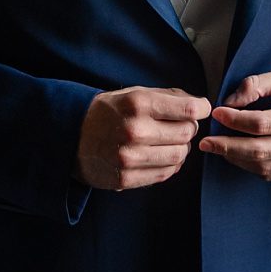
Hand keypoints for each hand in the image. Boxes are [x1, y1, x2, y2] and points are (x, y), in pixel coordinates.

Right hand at [74, 86, 212, 191]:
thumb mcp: (132, 93)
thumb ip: (166, 96)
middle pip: (187, 133)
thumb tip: (199, 105)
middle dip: (187, 128)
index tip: (198, 109)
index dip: (200, 109)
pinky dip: (168, 165)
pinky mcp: (126, 178)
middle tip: (175, 126)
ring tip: (165, 142)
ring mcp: (130, 157)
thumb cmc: (106, 113)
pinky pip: (166, 173)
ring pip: (180, 155)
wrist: (70, 137)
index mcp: (137, 103)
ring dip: (179, 148)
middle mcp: (134, 130)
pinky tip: (157, 156)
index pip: (189, 109)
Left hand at [200, 69, 270, 182]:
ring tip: (218, 147)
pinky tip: (238, 155)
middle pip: (259, 151)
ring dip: (236, 159)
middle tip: (205, 141)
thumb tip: (230, 101)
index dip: (234, 120)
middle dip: (226, 146)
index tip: (217, 113)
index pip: (261, 124)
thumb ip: (257, 84)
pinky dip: (251, 167)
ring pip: (263, 168)